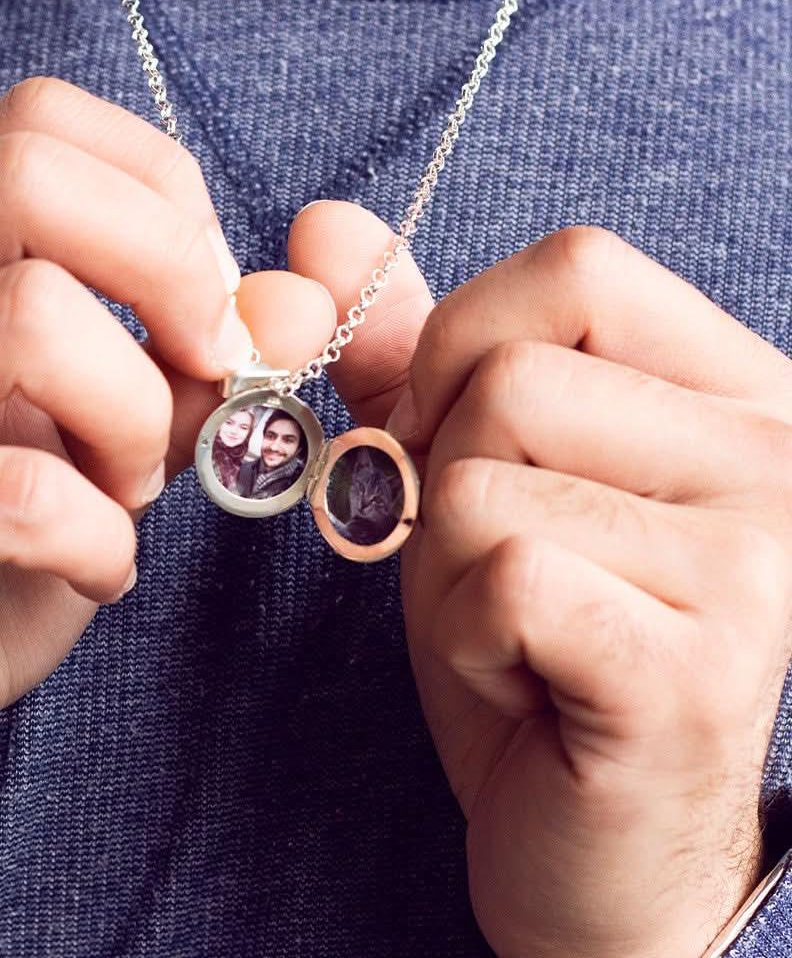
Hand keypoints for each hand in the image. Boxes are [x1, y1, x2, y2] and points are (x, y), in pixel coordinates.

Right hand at [0, 77, 336, 939]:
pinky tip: (93, 572)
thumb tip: (289, 307)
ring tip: (127, 493)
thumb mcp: (91, 440)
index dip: (166, 203)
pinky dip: (102, 540)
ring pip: (30, 316)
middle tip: (207, 375)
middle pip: (33, 178)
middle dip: (173, 275)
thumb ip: (176, 364)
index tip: (211, 310)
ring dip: (133, 419)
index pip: (43, 124)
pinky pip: (25, 488)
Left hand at [294, 208, 791, 957]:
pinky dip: (461, 636)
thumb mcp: (469, 469)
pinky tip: (522, 682)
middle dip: (441, 480)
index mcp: (734, 391)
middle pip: (508, 380)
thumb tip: (318, 226)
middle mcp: (778, 459)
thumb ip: (406, 347)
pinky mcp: (695, 669)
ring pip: (480, 483)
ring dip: (442, 571)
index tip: (445, 436)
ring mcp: (756, 565)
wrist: (591, 836)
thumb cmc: (533, 640)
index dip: (460, 345)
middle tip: (490, 566)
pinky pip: (498, 578)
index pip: (576, 269)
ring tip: (510, 632)